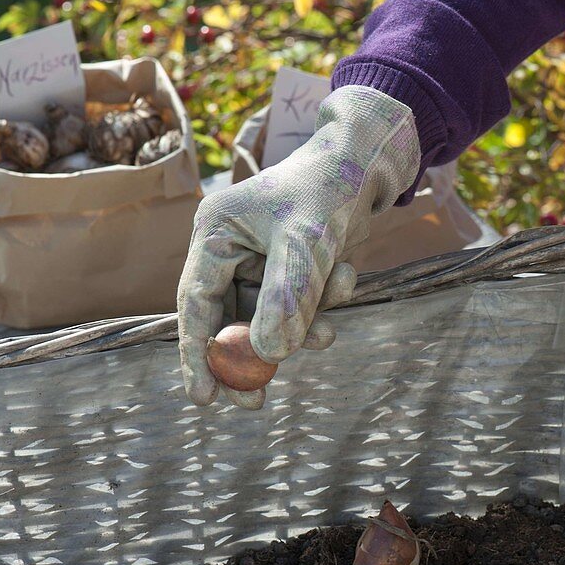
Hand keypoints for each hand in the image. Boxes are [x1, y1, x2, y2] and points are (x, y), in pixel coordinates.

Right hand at [177, 86, 419, 408]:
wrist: (369, 161)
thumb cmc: (329, 187)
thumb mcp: (306, 241)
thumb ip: (286, 297)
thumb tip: (268, 354)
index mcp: (215, 232)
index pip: (195, 303)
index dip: (196, 353)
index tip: (204, 397)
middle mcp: (230, 247)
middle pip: (227, 318)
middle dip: (249, 358)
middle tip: (255, 403)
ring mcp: (259, 258)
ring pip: (268, 316)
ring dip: (300, 327)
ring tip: (328, 331)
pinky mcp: (289, 265)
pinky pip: (297, 304)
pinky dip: (321, 304)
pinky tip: (346, 277)